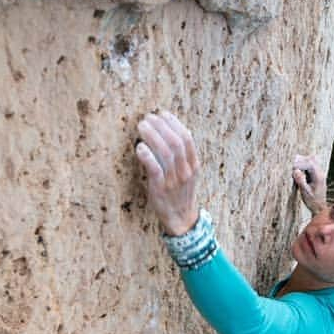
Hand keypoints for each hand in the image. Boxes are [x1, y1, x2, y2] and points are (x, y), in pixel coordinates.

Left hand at [136, 111, 200, 235]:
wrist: (180, 220)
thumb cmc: (180, 193)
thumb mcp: (187, 174)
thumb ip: (182, 157)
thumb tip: (168, 134)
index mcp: (194, 166)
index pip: (187, 139)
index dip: (174, 123)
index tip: (162, 114)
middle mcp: (185, 172)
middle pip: (175, 142)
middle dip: (160, 126)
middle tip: (147, 118)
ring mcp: (174, 181)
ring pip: (165, 153)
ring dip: (152, 136)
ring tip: (141, 126)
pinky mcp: (161, 189)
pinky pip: (155, 169)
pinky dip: (147, 156)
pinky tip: (140, 147)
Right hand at [292, 154, 326, 212]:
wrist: (319, 208)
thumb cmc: (312, 202)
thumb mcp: (305, 192)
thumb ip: (300, 181)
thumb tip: (295, 170)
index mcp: (318, 177)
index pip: (309, 163)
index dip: (300, 163)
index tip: (292, 167)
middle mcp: (321, 174)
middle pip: (312, 159)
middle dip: (301, 160)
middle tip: (292, 165)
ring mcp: (320, 174)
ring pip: (312, 161)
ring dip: (303, 162)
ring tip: (295, 167)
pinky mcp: (318, 176)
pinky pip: (312, 166)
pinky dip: (305, 166)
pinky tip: (299, 171)